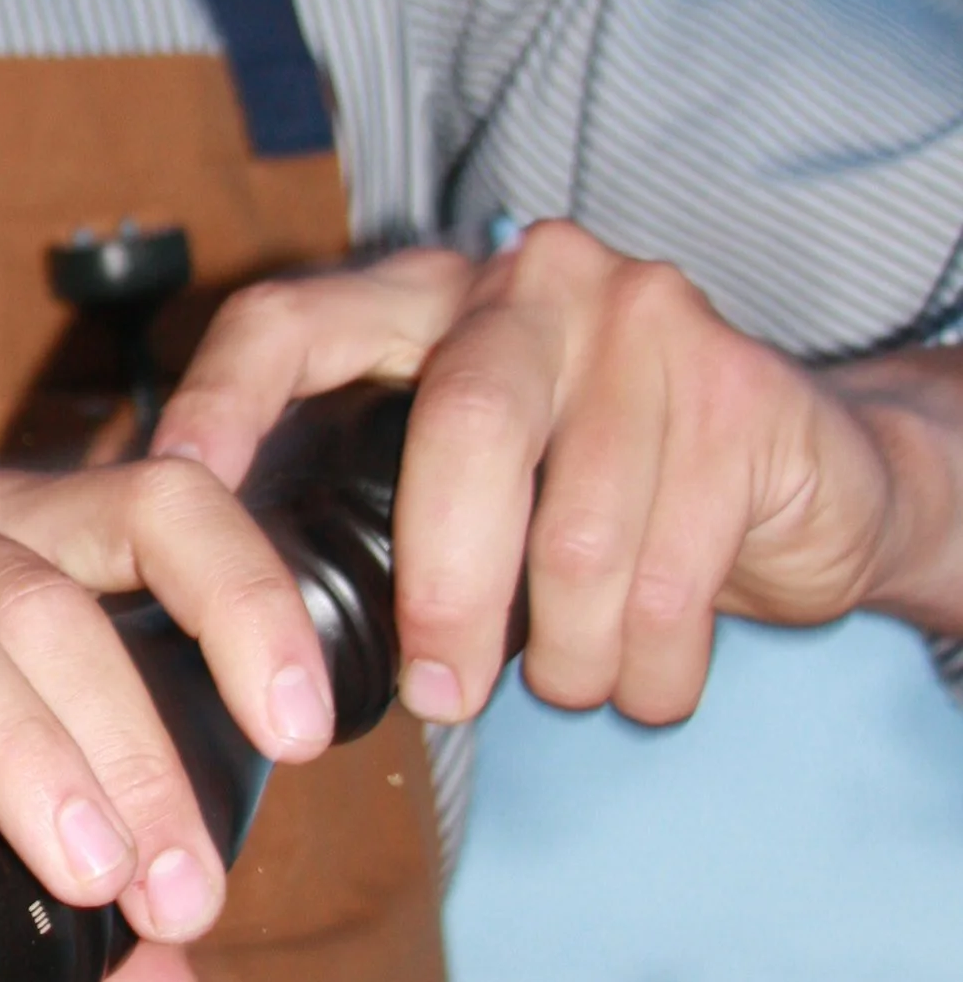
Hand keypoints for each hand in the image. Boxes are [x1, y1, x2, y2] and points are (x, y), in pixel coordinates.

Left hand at [150, 223, 956, 729]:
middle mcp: (531, 281)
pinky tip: (643, 677)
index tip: (173, 498)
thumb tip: (209, 615)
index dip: (223, 404)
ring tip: (569, 681)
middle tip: (442, 699)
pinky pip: (674, 575)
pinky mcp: (744, 392)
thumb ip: (354, 506)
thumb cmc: (596, 500)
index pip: (291, 321)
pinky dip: (648, 667)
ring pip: (581, 532)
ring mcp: (647, 320)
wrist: (808, 484)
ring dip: (567, 654)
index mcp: (427, 295)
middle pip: (462, 429)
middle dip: (445, 592)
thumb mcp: (457, 486)